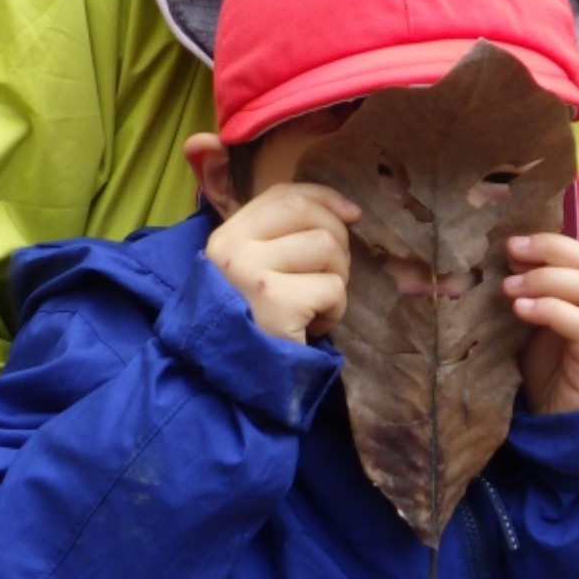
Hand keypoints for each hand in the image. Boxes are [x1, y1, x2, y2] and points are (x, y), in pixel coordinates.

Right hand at [205, 183, 357, 342]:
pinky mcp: (276, 303)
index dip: (323, 198)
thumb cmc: (254, 325)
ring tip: (315, 307)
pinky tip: (312, 327)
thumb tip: (348, 211)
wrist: (232, 384)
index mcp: (226, 236)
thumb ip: (284, 237)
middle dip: (336, 241)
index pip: (282, 194)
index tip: (351, 214)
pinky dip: (334, 310)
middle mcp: (233, 249)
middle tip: (329, 276)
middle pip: (307, 213)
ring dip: (336, 280)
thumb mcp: (255, 272)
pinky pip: (333, 288)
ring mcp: (251, 274)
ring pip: (326, 247)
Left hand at [505, 232, 578, 414]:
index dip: (552, 243)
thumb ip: (534, 295)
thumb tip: (509, 260)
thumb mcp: (539, 327)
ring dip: (547, 280)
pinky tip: (522, 310)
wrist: (569, 433)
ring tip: (511, 288)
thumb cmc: (554, 378)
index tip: (513, 243)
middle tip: (511, 254)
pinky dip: (551, 310)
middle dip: (550, 252)